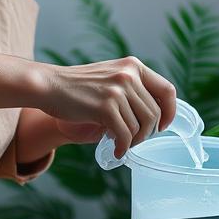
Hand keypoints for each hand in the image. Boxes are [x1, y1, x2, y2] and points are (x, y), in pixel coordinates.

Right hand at [34, 56, 177, 157]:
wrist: (48, 86)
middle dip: (147, 133)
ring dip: (133, 142)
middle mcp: (128, 75)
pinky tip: (116, 151)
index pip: (167, 90)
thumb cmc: (79, 87)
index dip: (169, 112)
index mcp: (133, 66)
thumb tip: (155, 115)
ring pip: (140, 127)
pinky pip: (125, 135)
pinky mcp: (105, 107)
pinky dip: (123, 147)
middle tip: (134, 140)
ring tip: (122, 144)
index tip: (163, 126)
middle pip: (154, 114)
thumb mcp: (111, 77)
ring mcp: (117, 90)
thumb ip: (132, 89)